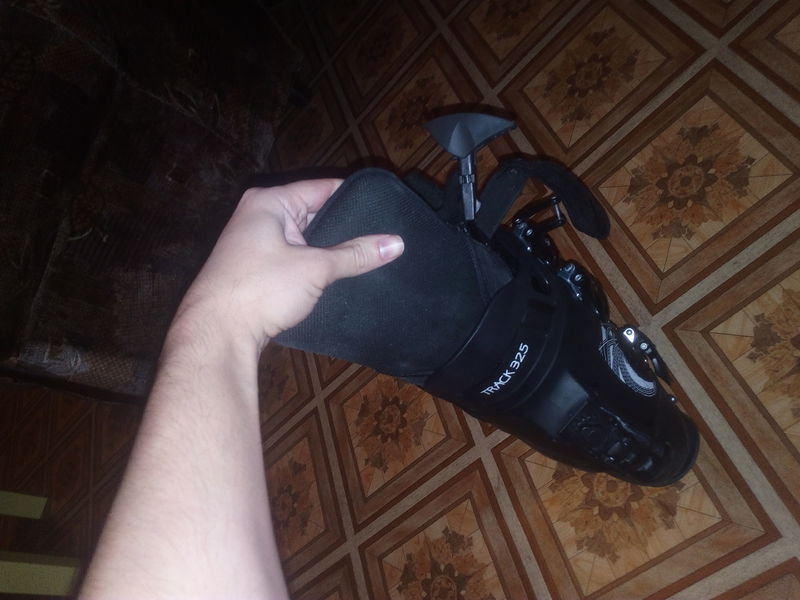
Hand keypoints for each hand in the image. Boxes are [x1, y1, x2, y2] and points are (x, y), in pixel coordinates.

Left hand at [175, 178, 403, 348]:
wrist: (216, 334)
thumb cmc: (260, 290)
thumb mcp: (315, 269)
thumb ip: (356, 255)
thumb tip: (397, 243)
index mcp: (269, 202)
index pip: (322, 188)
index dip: (355, 197)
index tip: (386, 207)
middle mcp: (259, 216)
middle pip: (314, 213)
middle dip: (345, 226)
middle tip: (384, 233)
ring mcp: (255, 243)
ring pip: (305, 239)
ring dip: (329, 250)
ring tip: (369, 253)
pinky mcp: (255, 269)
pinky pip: (294, 258)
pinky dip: (314, 265)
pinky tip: (339, 275)